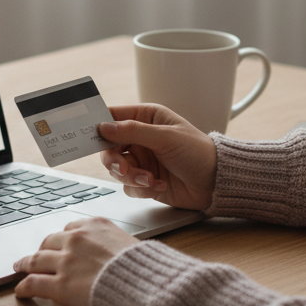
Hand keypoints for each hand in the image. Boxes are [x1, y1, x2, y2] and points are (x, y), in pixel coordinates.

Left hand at [13, 217, 137, 305]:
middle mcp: (76, 240)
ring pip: (36, 260)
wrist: (146, 285)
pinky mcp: (60, 285)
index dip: (62, 240)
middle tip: (38, 256)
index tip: (59, 245)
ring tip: (20, 267)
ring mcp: (66, 262)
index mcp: (94, 226)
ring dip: (26, 264)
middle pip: (50, 242)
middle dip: (43, 249)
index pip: (70, 229)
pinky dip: (25, 287)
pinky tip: (21, 291)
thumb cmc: (145, 268)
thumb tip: (112, 253)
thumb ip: (113, 244)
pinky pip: (34, 283)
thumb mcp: (130, 243)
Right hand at [99, 104, 216, 210]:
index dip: (99, 126)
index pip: (113, 117)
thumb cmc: (199, 152)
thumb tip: (104, 127)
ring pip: (117, 169)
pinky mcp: (144, 180)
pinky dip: (141, 188)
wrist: (216, 184)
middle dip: (115, 161)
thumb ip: (132, 131)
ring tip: (150, 180)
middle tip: (124, 169)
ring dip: (132, 177)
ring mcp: (142, 160)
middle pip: (109, 148)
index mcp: (145, 118)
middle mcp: (140, 138)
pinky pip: (128, 186)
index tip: (89, 136)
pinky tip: (160, 185)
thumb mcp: (165, 137)